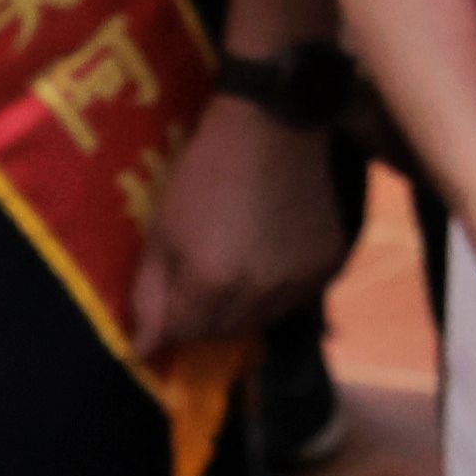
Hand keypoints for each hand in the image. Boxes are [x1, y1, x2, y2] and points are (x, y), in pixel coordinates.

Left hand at [128, 100, 344, 351]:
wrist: (273, 127)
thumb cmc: (205, 172)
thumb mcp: (162, 230)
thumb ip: (149, 294)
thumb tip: (145, 349)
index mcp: (211, 284)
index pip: (183, 334)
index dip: (168, 322)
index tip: (165, 304)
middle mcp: (260, 294)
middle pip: (224, 333)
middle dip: (203, 319)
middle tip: (196, 285)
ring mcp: (301, 281)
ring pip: (263, 320)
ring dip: (242, 308)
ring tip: (234, 270)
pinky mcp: (329, 264)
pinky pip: (296, 298)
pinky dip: (278, 290)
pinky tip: (270, 257)